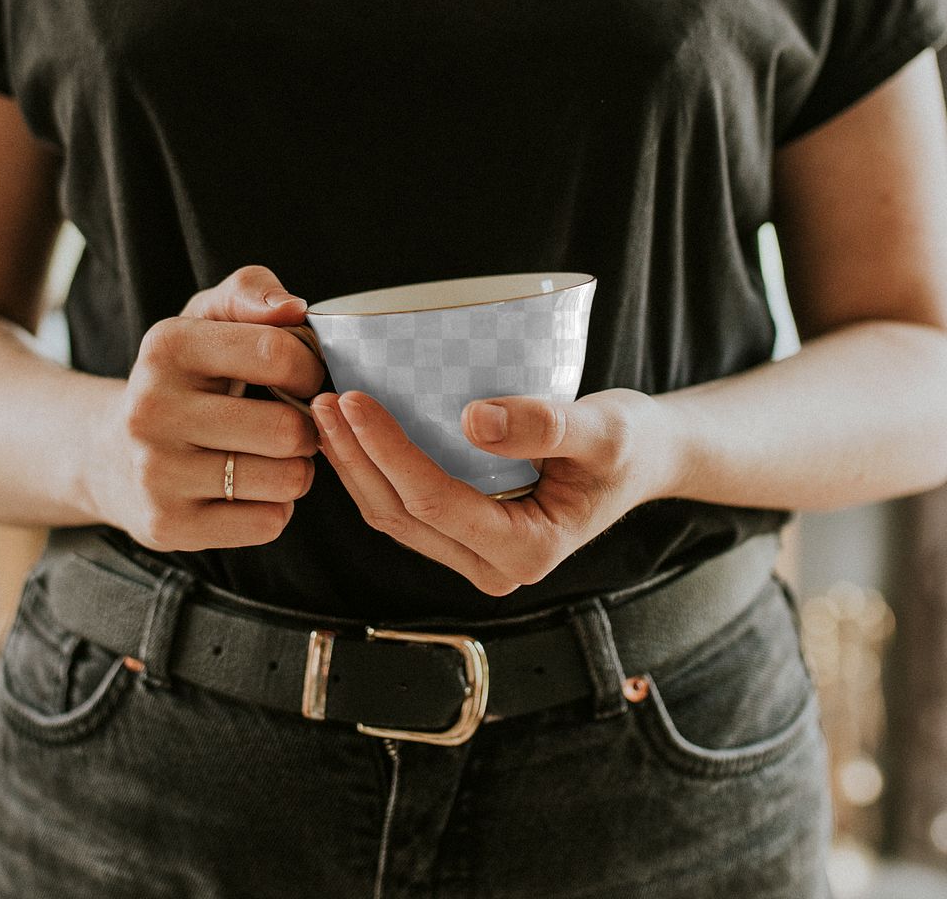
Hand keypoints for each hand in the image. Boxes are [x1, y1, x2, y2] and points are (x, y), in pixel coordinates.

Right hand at [87, 266, 324, 551]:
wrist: (108, 456)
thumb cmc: (183, 379)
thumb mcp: (205, 320)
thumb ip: (251, 293)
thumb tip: (292, 308)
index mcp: (167, 347)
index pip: (279, 354)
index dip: (311, 369)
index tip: (303, 377)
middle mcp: (152, 411)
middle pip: (288, 429)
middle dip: (306, 428)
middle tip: (290, 425)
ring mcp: (156, 475)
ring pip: (286, 480)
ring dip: (296, 470)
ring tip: (271, 457)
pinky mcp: (168, 526)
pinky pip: (269, 523)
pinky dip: (275, 508)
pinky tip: (250, 490)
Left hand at [309, 388, 682, 595]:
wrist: (641, 461)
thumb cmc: (629, 445)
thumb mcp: (604, 431)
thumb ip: (547, 426)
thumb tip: (474, 420)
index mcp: (527, 551)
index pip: (436, 502)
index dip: (388, 452)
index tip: (354, 400)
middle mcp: (494, 566)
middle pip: (401, 515)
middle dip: (355, 459)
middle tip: (324, 401)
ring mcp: (476, 554)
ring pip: (395, 517)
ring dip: (355, 467)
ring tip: (326, 414)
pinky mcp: (466, 534)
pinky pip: (407, 509)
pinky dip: (376, 471)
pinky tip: (355, 435)